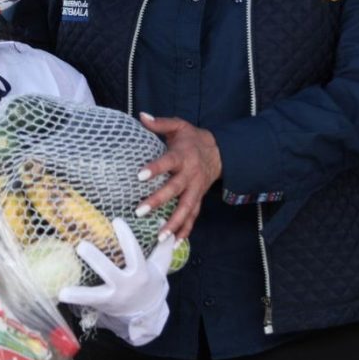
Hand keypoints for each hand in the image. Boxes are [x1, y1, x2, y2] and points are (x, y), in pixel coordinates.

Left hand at [58, 218, 173, 345]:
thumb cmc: (150, 283)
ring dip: (79, 293)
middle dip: (96, 260)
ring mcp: (113, 298)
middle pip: (110, 272)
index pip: (133, 252)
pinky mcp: (103, 305)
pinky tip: (59, 293)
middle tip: (81, 245)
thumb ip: (162, 246)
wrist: (147, 313)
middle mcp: (126, 286)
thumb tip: (162, 221)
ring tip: (63, 289)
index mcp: (140, 273)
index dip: (126, 236)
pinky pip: (87, 303)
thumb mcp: (160, 266)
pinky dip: (74, 299)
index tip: (116, 220)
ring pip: (95, 295)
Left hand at [136, 113, 221, 240]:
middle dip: (158, 201)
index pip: (168, 162)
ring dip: (174, 223)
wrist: (219, 152)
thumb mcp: (179, 126)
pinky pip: (193, 217)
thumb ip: (160, 123)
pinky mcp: (198, 199)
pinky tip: (175, 244)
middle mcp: (190, 174)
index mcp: (183, 156)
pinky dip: (186, 231)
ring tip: (160, 236)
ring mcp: (195, 189)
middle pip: (174, 190)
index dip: (154, 168)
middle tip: (140, 211)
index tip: (139, 175)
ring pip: (186, 208)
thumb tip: (141, 116)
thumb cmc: (192, 139)